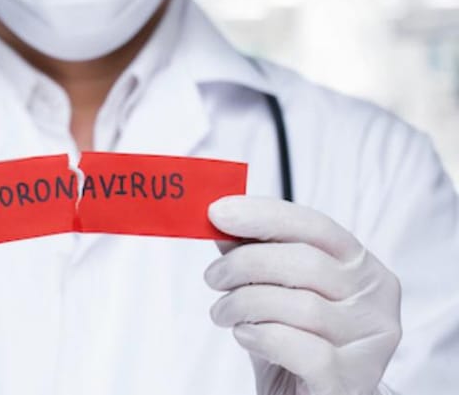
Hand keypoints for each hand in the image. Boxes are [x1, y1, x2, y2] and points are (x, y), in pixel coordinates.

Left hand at [205, 196, 401, 394]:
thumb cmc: (293, 344)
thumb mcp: (272, 292)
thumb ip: (254, 254)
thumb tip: (221, 221)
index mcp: (361, 267)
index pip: (315, 226)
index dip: (264, 215)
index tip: (218, 213)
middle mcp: (376, 299)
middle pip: (305, 263)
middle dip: (245, 264)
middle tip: (213, 277)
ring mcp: (370, 342)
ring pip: (301, 305)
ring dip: (245, 304)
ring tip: (224, 313)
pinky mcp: (351, 380)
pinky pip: (298, 346)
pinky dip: (262, 336)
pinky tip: (247, 337)